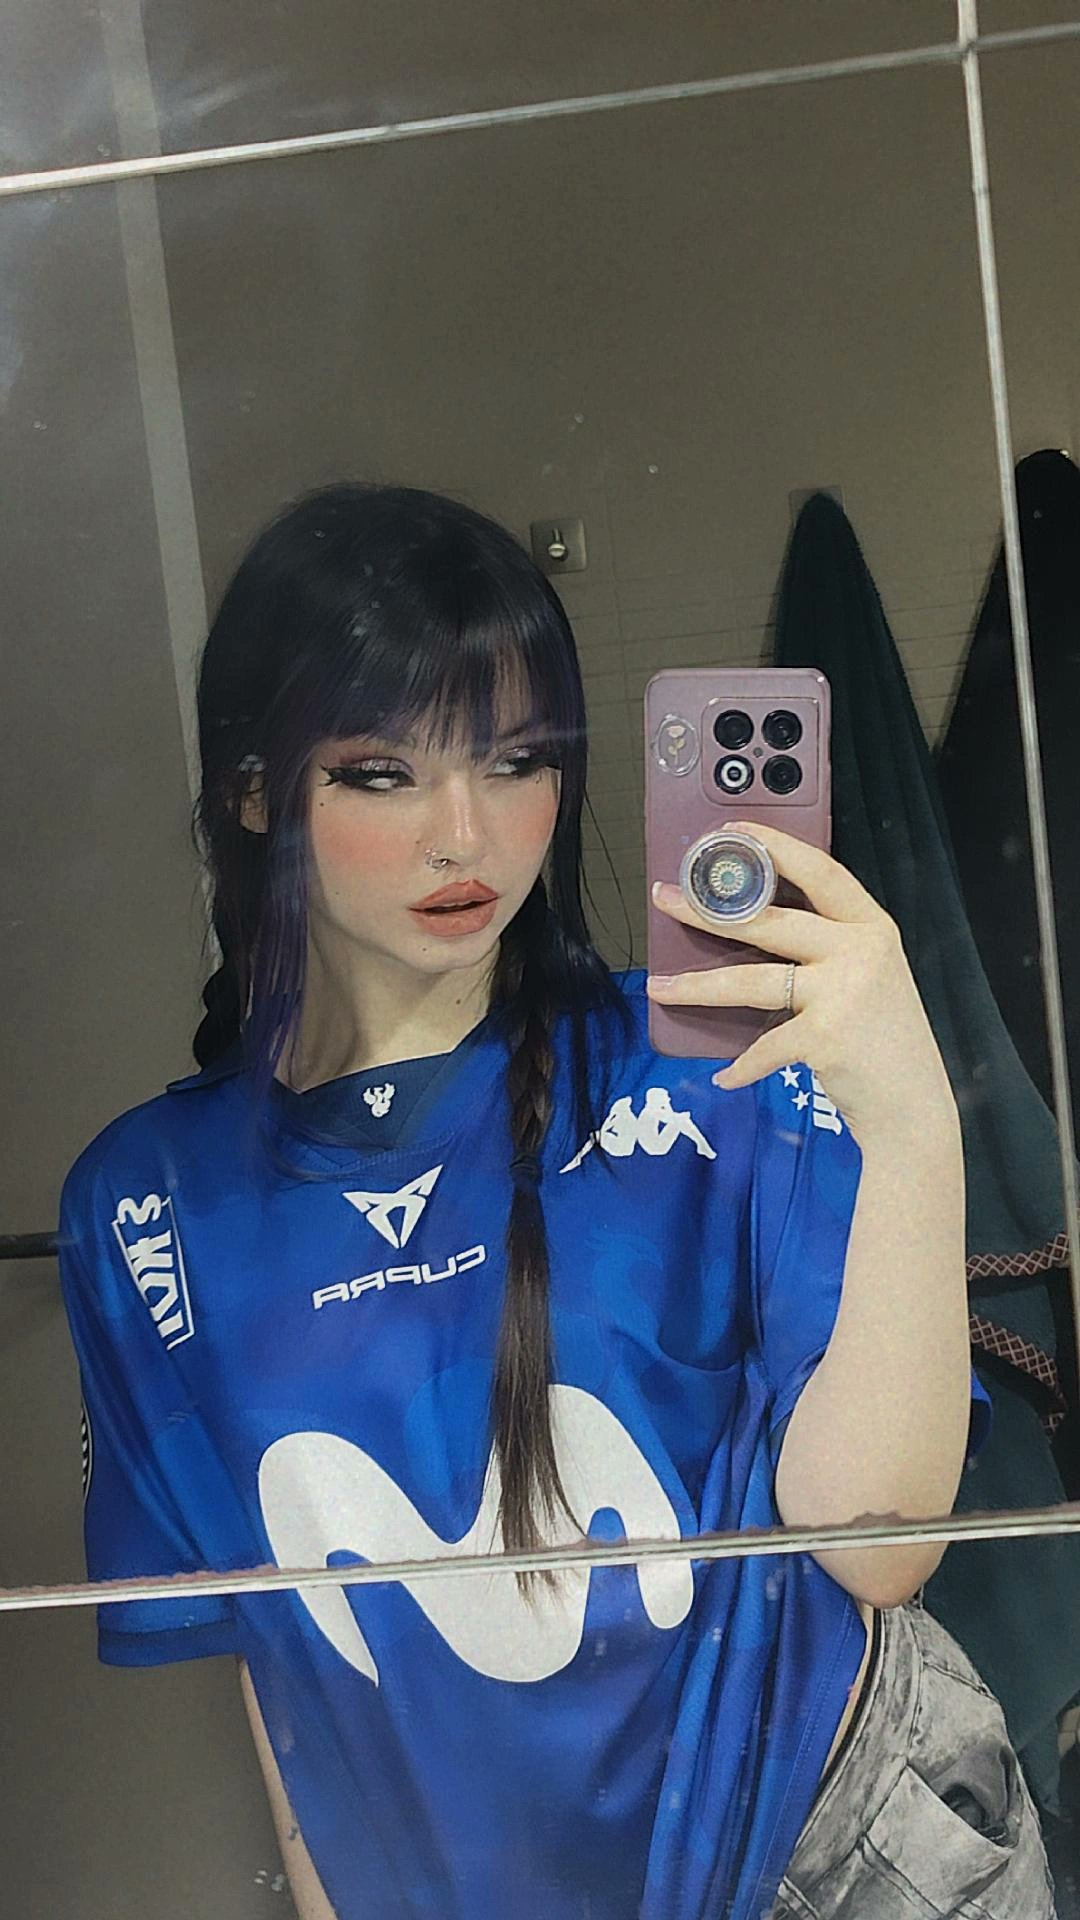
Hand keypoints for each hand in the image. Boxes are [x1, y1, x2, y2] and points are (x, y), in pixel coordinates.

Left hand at [646, 818, 958, 1149]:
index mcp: (872, 926)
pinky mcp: (825, 1036)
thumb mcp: (870, 976)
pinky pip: (764, 1045)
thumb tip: (749, 927)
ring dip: (698, 986)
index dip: (776, 847)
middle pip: (769, 920)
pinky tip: (724, 1076)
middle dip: (707, 909)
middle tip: (663, 898)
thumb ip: (828, 948)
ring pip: (751, 980)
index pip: (821, 871)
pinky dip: (742, 1066)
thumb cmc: (883, 1040)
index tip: (732, 831)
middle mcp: (860, 950)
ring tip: (658, 986)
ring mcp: (844, 992)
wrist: (915, 1105)